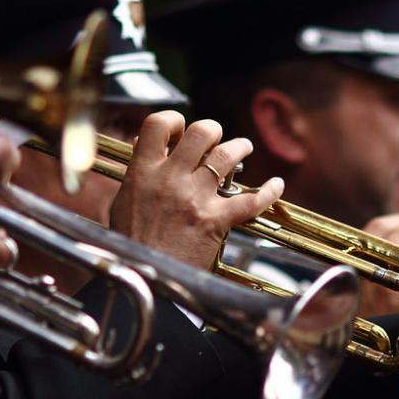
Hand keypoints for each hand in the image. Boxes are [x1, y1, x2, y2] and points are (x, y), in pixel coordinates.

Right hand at [108, 111, 283, 270]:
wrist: (143, 278)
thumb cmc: (131, 246)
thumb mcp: (122, 203)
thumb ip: (136, 174)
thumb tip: (141, 146)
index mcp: (143, 172)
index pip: (157, 124)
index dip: (173, 120)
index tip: (180, 130)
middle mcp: (170, 179)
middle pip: (201, 132)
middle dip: (213, 130)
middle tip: (216, 139)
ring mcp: (194, 198)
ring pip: (226, 156)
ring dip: (239, 147)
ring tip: (243, 147)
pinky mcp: (215, 221)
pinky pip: (250, 201)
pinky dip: (269, 191)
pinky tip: (276, 185)